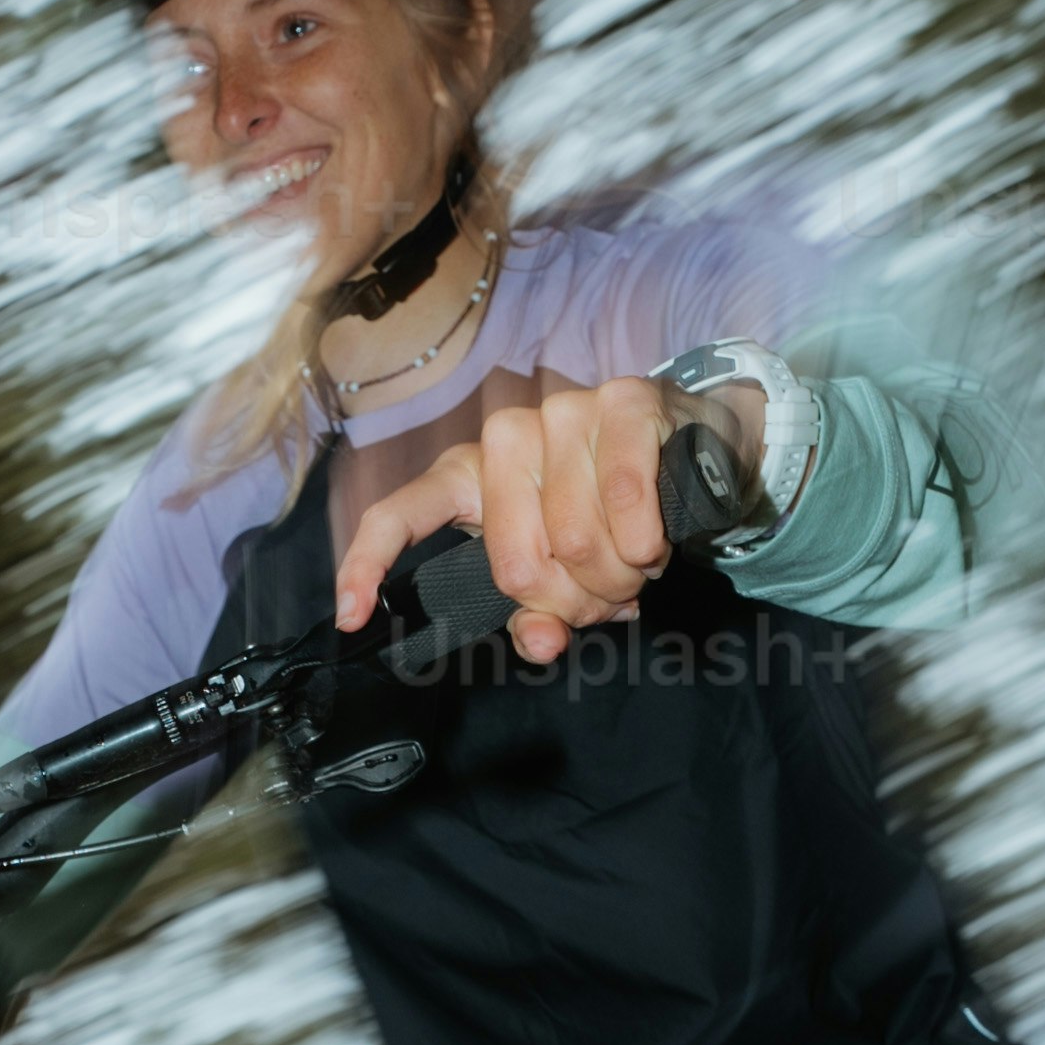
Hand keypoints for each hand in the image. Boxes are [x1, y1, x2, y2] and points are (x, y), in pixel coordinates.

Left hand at [333, 368, 754, 664]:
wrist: (691, 448)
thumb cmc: (611, 516)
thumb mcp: (564, 574)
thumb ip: (539, 613)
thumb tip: (540, 641)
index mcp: (468, 478)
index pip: (399, 515)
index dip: (367, 565)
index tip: (352, 617)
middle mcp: (502, 438)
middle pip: (517, 565)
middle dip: (573, 601)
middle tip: (604, 596)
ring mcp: (560, 414)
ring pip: (576, 539)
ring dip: (619, 576)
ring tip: (634, 564)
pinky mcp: (620, 402)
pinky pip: (621, 495)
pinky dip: (643, 539)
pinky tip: (652, 543)